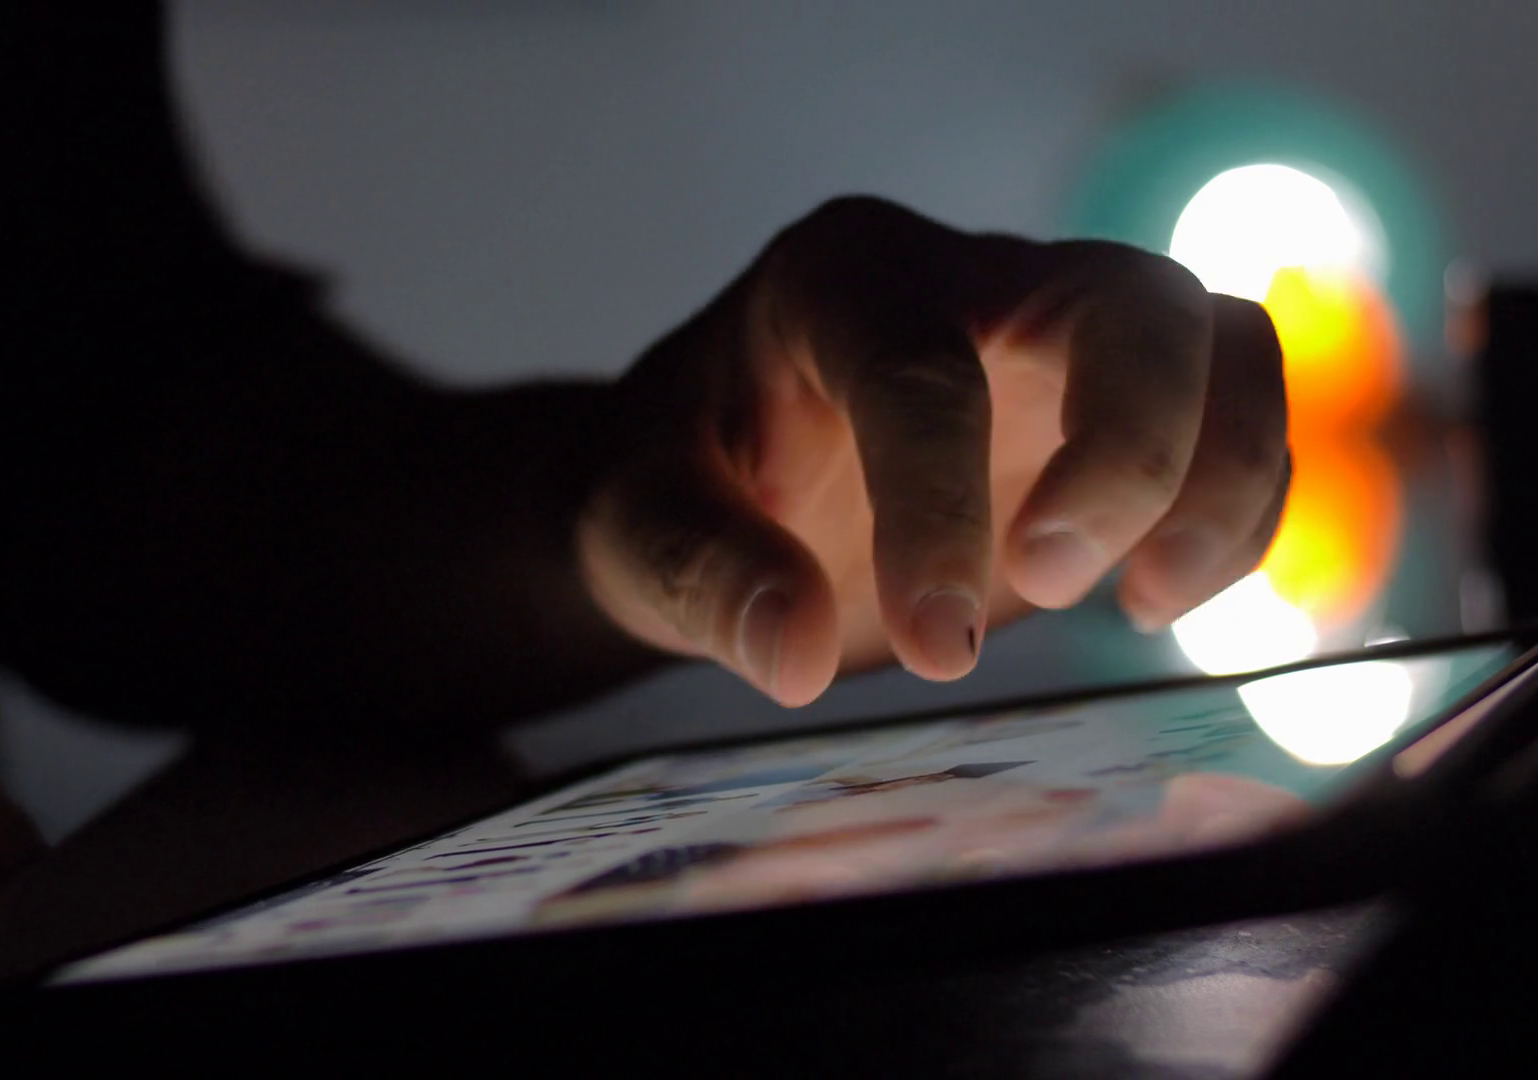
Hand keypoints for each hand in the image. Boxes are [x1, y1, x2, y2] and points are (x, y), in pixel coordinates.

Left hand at [579, 197, 1286, 703]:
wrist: (717, 483)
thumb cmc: (676, 484)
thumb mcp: (637, 530)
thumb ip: (703, 575)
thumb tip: (789, 652)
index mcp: (840, 279)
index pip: (925, 369)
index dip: (941, 506)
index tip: (935, 649)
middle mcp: (973, 280)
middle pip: (1131, 304)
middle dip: (1128, 452)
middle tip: (1053, 584)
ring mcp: (1060, 336)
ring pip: (1221, 344)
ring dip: (1219, 478)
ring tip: (1141, 607)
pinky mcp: (1114, 409)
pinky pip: (1240, 423)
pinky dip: (1237, 515)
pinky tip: (1151, 601)